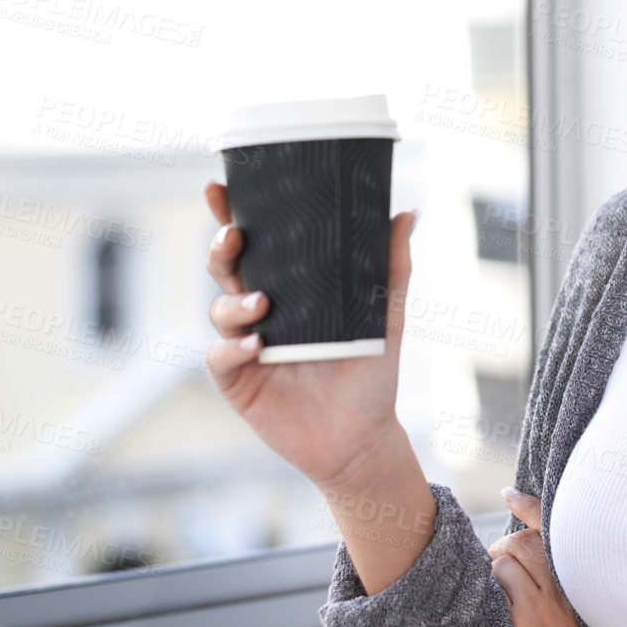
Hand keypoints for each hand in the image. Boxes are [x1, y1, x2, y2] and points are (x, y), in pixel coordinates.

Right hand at [201, 179, 420, 490]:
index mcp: (291, 289)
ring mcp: (246, 345)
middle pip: (227, 269)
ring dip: (234, 302)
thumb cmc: (371, 375)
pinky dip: (233, 347)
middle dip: (222, 247)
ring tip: (263, 303)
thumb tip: (407, 213)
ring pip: (220, 309)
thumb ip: (393, 268)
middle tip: (235, 235)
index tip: (219, 188)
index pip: (256, 245)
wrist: (363, 439)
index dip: (231, 215)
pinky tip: (256, 346)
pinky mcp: (238, 381)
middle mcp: (262, 311)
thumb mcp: (386, 318)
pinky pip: (220, 356)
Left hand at [489, 488, 620, 626]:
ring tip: (488, 590)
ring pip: (509, 557)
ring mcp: (547, 605)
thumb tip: (525, 575)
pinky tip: (482, 602)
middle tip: (493, 568)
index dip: (530, 506)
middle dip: (502, 546)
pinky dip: (488, 583)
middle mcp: (566, 590)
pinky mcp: (529, 621)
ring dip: (491, 566)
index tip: (509, 493)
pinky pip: (500, 580)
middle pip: (526, 540)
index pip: (554, 534)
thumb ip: (556, 598)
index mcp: (579, 589)